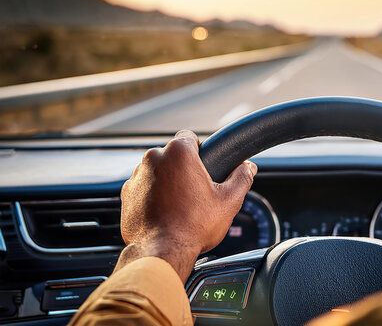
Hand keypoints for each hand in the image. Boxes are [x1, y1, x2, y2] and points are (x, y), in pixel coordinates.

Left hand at [117, 130, 256, 281]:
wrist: (162, 251)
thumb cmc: (194, 226)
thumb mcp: (228, 201)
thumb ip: (242, 178)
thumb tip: (249, 168)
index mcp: (178, 152)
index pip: (189, 137)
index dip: (200, 150)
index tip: (205, 166)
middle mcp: (153, 159)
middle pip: (172, 155)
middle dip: (183, 168)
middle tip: (195, 191)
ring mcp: (136, 176)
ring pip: (156, 171)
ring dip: (167, 181)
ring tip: (179, 204)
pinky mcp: (126, 194)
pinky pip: (143, 188)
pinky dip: (152, 196)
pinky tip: (165, 213)